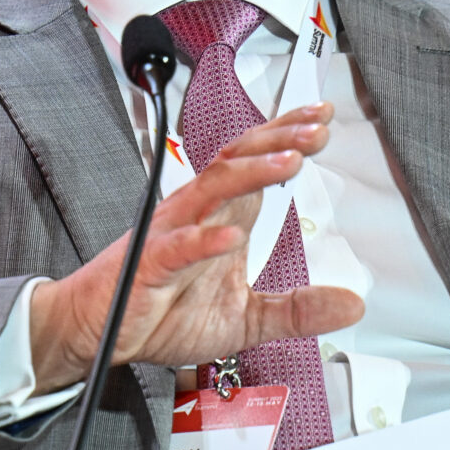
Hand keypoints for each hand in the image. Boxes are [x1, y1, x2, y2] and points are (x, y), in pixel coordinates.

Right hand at [28, 103, 365, 390]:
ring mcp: (170, 235)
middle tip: (317, 128)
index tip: (323, 117)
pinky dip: (203, 240)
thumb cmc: (160, 313)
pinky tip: (230, 238)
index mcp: (219, 218)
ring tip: (290, 161)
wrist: (97, 332)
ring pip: (212, 188)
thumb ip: (297, 309)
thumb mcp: (244, 319)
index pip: (255, 163)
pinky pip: (176, 247)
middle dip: (279, 140)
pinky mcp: (148, 267)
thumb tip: (351, 303)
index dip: (287, 136)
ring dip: (252, 171)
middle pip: (238, 161)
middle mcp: (196, 214)